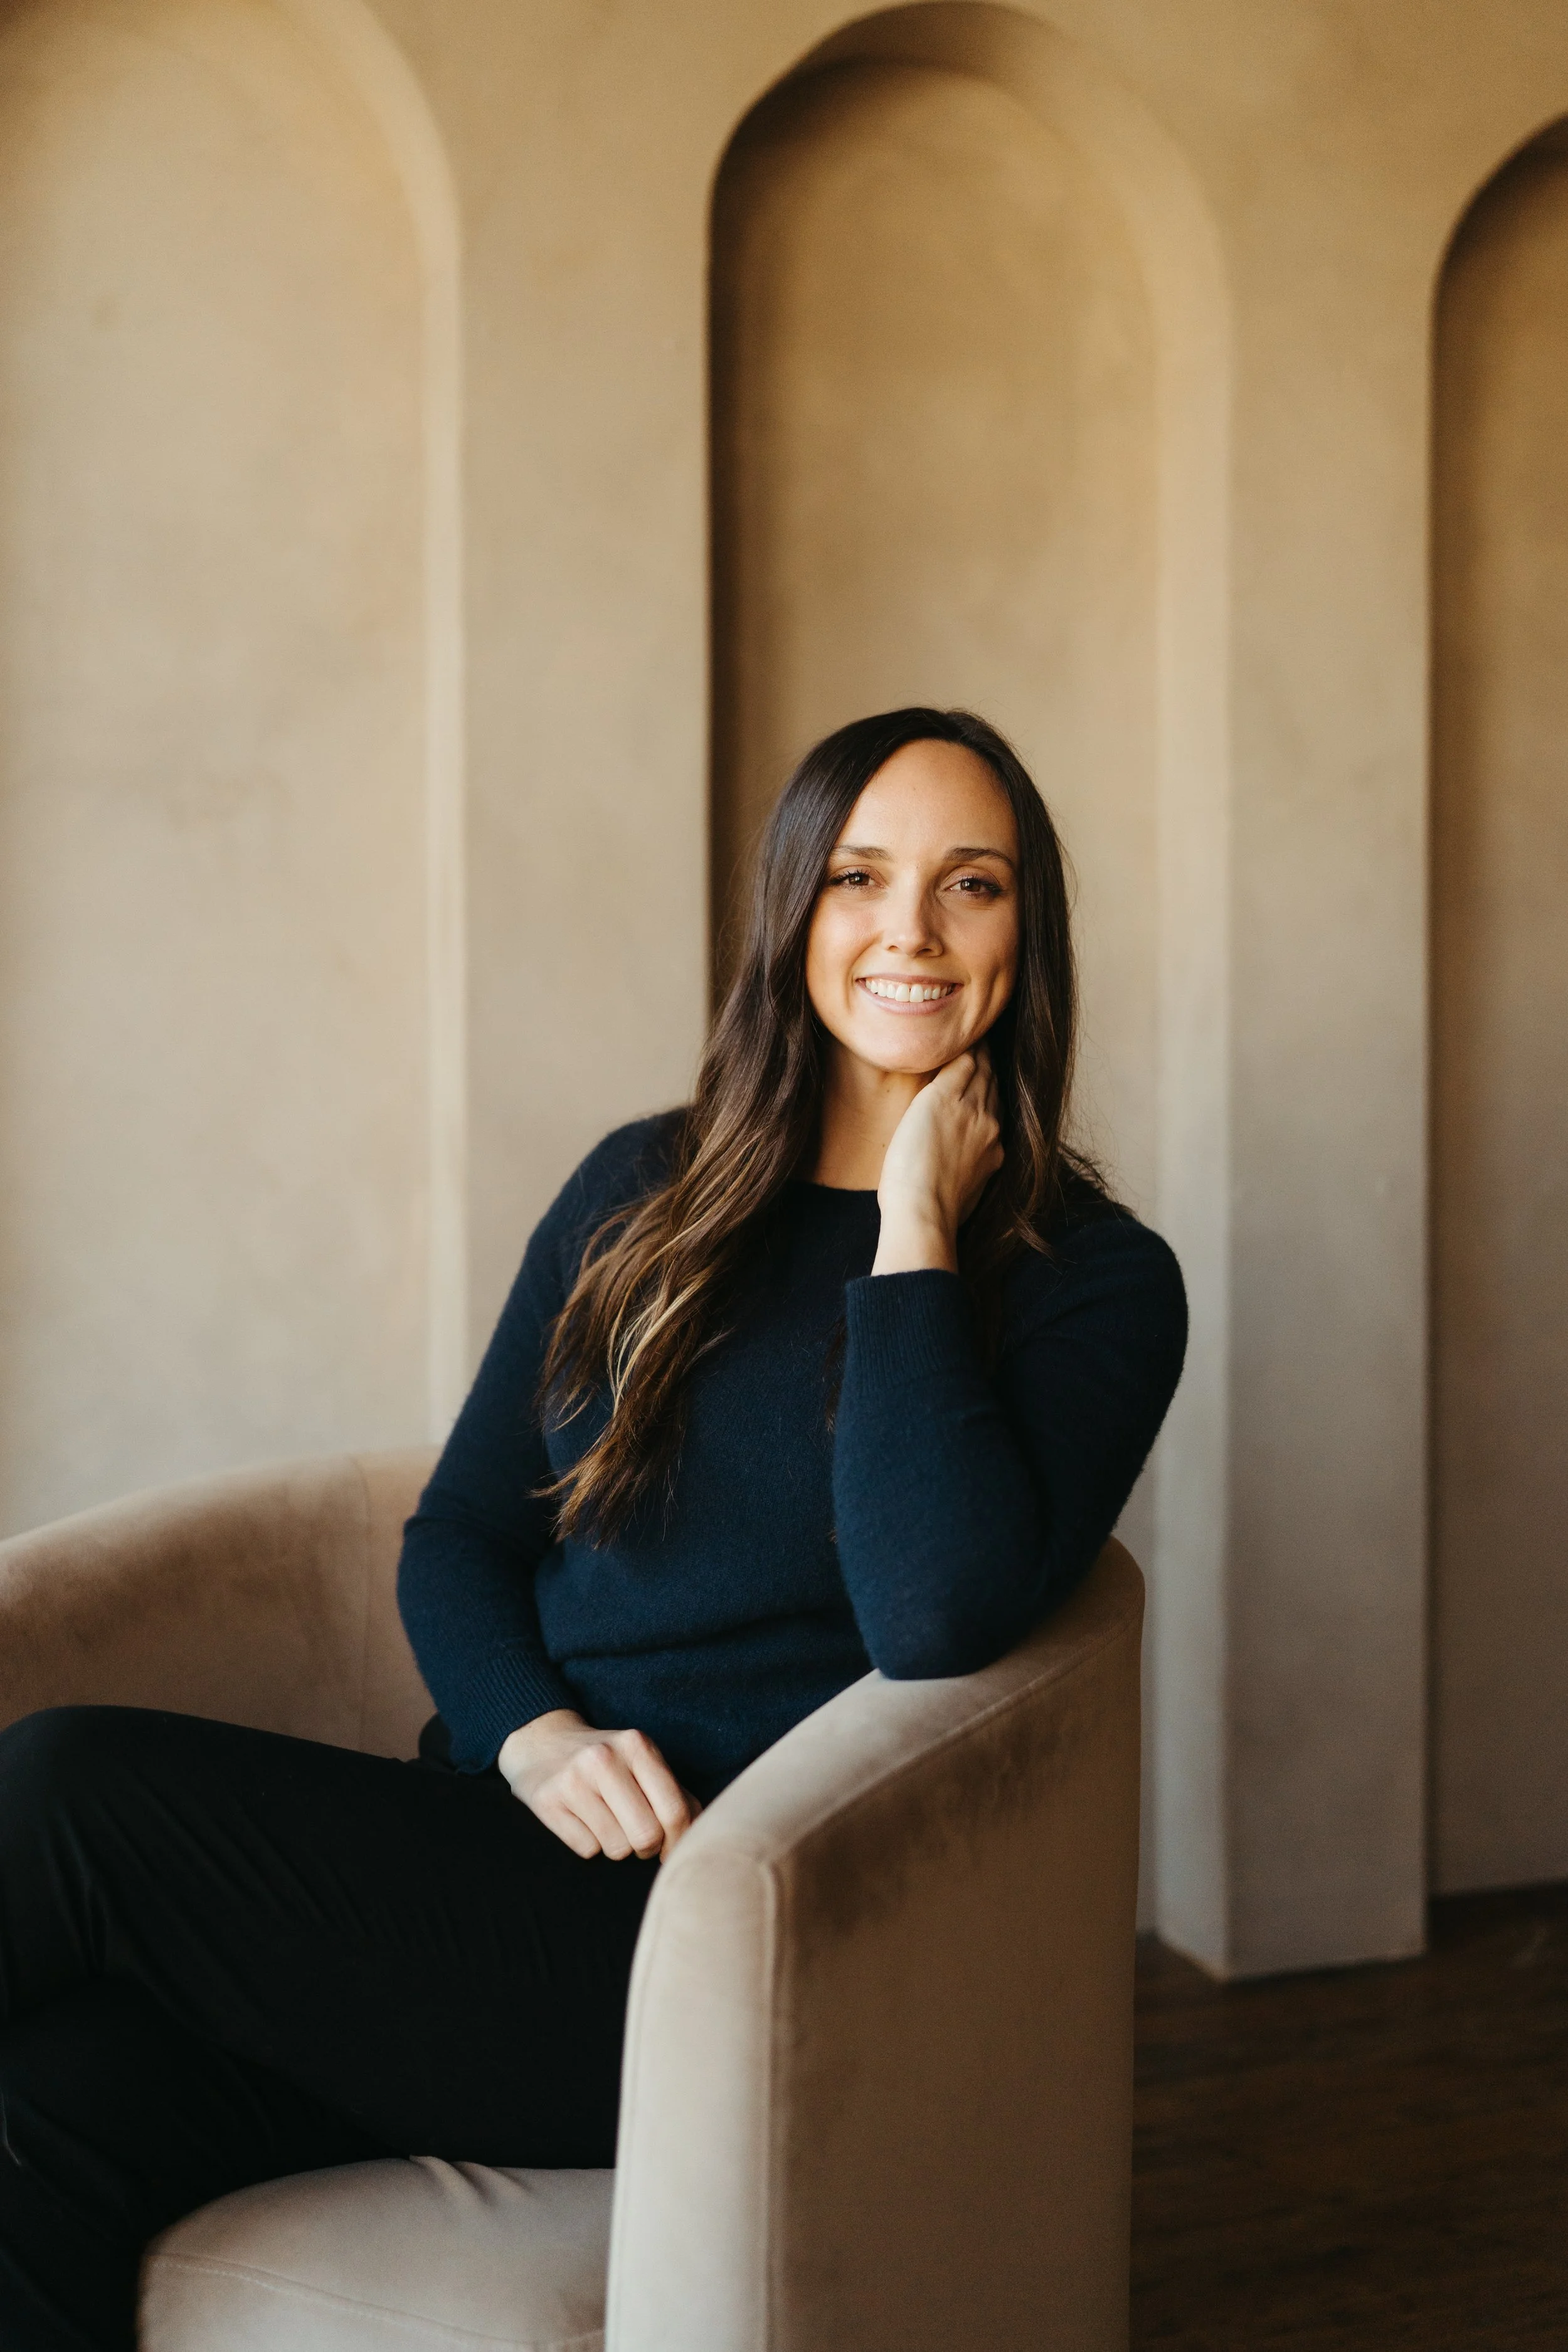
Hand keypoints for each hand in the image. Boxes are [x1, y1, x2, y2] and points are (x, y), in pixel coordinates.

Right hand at [498, 1710, 699, 1860]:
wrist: (542, 1742)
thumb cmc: (606, 1760)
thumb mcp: (641, 1761)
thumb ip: (674, 1792)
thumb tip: (700, 1830)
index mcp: (637, 1745)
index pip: (674, 1810)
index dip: (678, 1840)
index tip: (671, 1848)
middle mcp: (604, 1759)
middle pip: (646, 1835)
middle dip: (647, 1849)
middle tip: (639, 1841)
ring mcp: (573, 1780)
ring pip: (616, 1848)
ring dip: (617, 1846)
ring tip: (607, 1823)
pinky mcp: (546, 1801)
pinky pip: (586, 1850)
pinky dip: (590, 1845)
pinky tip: (582, 1820)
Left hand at [872, 1047, 1002, 1275]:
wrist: (924, 1213)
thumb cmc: (932, 1213)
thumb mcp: (962, 1193)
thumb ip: (966, 1174)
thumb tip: (959, 1176)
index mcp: (994, 1151)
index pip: (995, 1111)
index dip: (990, 1094)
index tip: (986, 1083)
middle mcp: (990, 1126)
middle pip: (992, 1087)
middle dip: (988, 1069)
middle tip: (982, 1049)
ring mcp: (971, 1110)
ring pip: (980, 1071)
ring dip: (978, 1053)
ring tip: (974, 1038)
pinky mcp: (946, 1098)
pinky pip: (961, 1063)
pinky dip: (964, 1049)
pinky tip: (962, 1037)